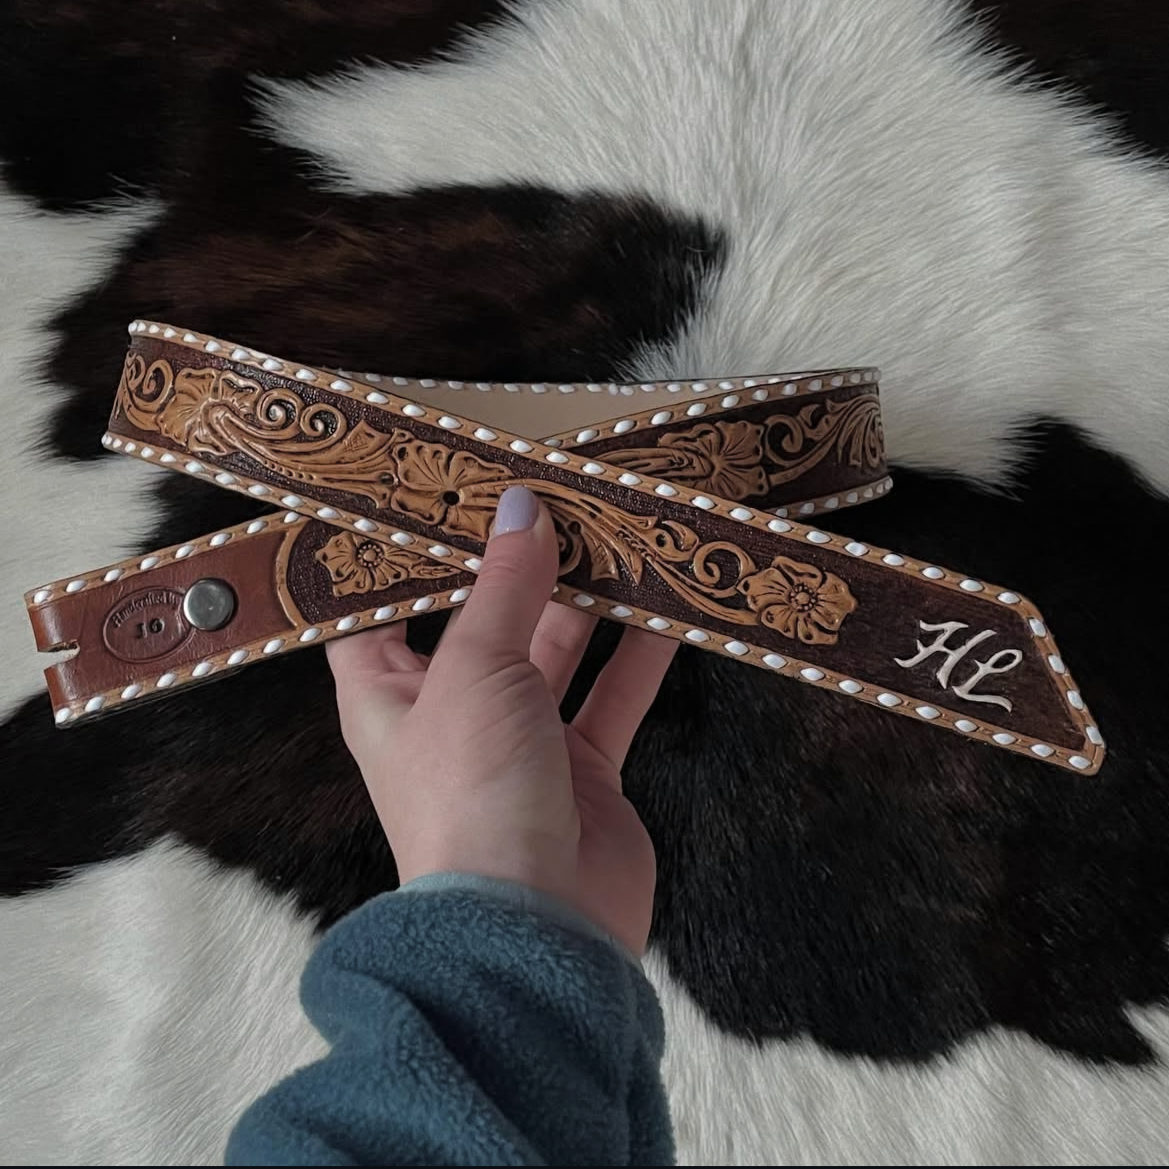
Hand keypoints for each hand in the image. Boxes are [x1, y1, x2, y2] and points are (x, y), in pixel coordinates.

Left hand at [326, 485, 676, 955]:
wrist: (535, 930)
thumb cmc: (470, 803)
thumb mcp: (474, 672)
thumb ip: (504, 589)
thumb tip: (520, 509)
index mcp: (388, 692)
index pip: (382, 605)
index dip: (408, 550)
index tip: (444, 490)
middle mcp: (450, 712)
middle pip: (485, 617)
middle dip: (522, 562)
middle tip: (561, 494)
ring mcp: (520, 741)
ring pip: (557, 651)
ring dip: (588, 602)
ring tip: (621, 535)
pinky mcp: (582, 769)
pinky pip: (612, 697)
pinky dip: (640, 655)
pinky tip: (667, 609)